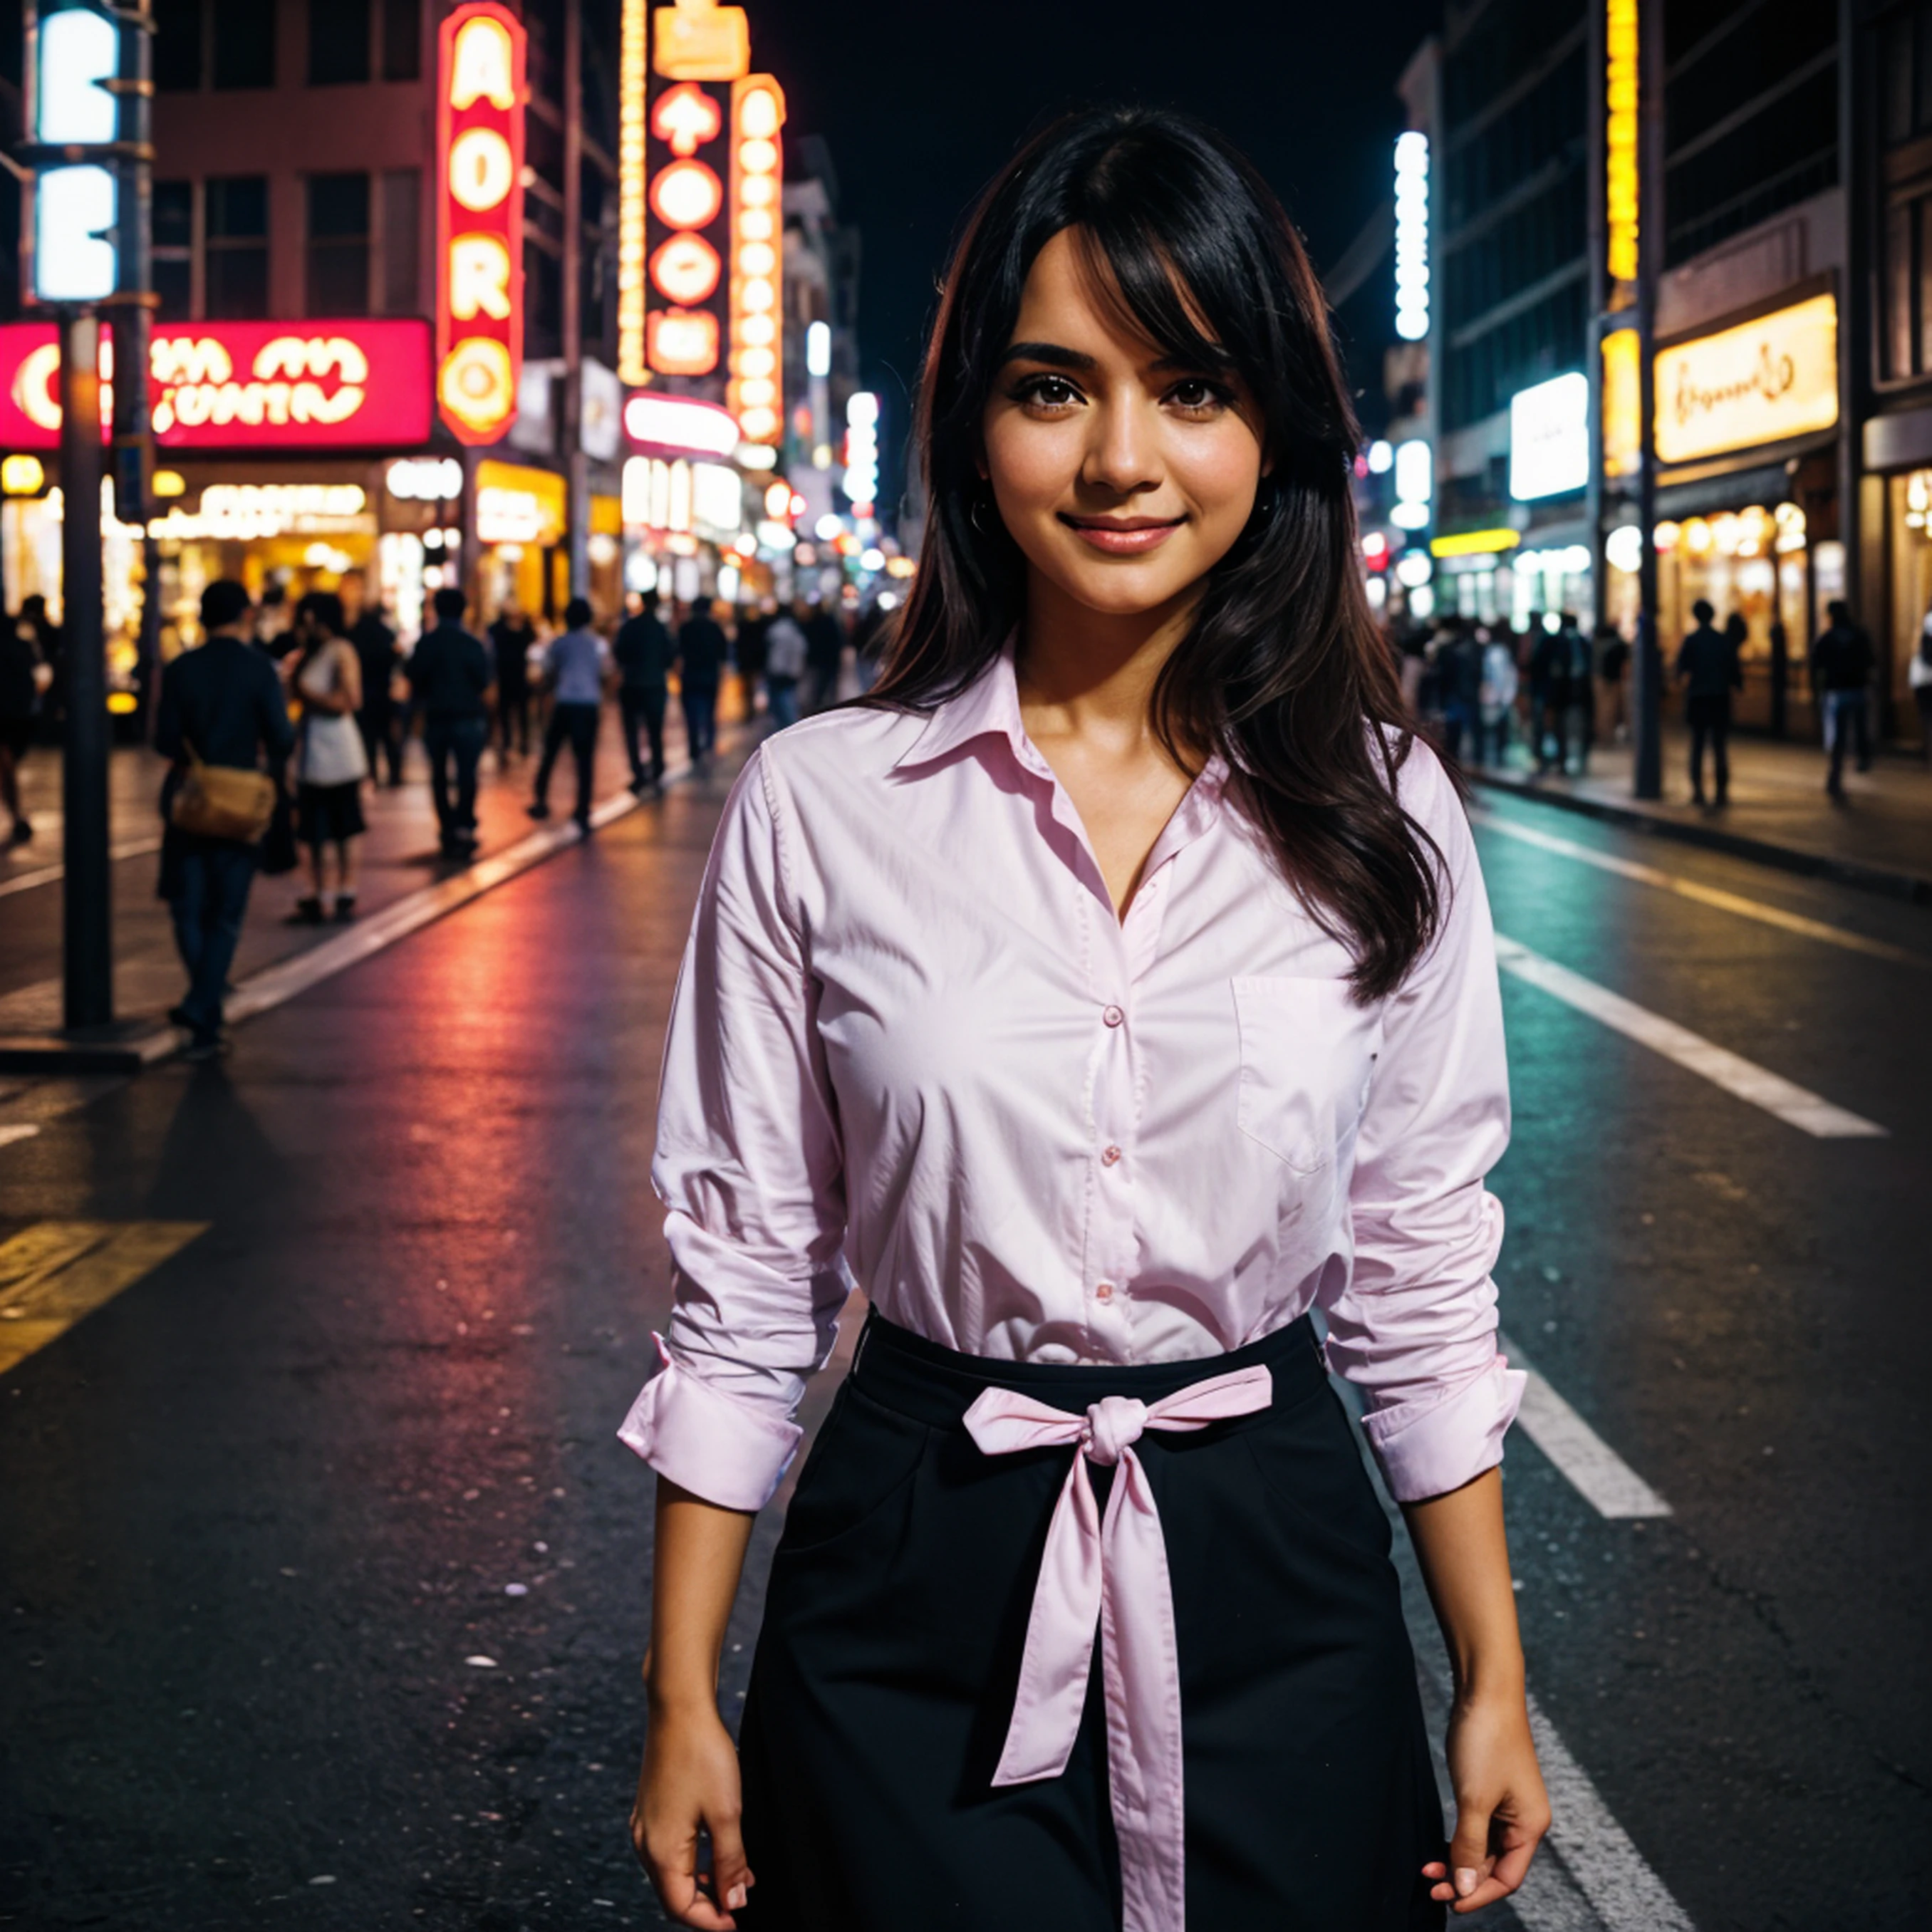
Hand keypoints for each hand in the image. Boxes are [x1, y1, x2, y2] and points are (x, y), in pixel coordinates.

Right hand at [632, 1695, 754, 1928]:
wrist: (679, 1707)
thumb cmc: (702, 1755)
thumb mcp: (726, 1813)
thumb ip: (731, 1863)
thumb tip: (734, 1902)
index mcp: (661, 1852)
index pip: (682, 1908)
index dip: (711, 1921)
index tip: (738, 1923)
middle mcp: (646, 1843)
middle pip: (674, 1894)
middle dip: (708, 1904)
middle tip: (740, 1903)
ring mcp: (646, 1824)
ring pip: (673, 1871)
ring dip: (704, 1880)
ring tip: (740, 1876)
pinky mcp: (652, 1808)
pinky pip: (671, 1848)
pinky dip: (695, 1858)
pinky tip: (719, 1848)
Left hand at [1421, 1690, 1549, 1912]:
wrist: (1484, 1689)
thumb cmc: (1485, 1741)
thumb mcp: (1474, 1799)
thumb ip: (1469, 1846)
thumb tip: (1465, 1889)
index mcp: (1531, 1826)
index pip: (1507, 1878)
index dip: (1479, 1895)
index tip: (1449, 1903)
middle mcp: (1523, 1819)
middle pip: (1494, 1866)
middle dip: (1463, 1878)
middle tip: (1429, 1885)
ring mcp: (1507, 1804)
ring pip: (1483, 1848)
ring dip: (1457, 1860)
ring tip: (1426, 1868)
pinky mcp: (1491, 1789)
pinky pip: (1477, 1827)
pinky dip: (1458, 1839)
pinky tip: (1438, 1845)